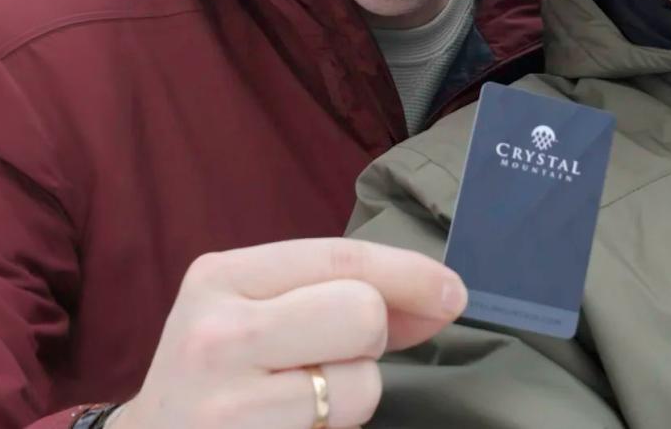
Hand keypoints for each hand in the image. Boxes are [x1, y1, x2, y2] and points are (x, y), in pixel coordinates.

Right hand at [109, 238, 466, 428]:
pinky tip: (291, 425)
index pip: (340, 258)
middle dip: (371, 338)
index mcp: (220, 278)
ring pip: (361, 384)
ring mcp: (228, 405)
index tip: (452, 292)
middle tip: (331, 356)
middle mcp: (217, 335)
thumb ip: (335, 290)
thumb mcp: (253, 309)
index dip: (411, 272)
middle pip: (362, 313)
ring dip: (353, 395)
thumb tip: (441, 296)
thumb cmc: (219, 370)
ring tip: (301, 399)